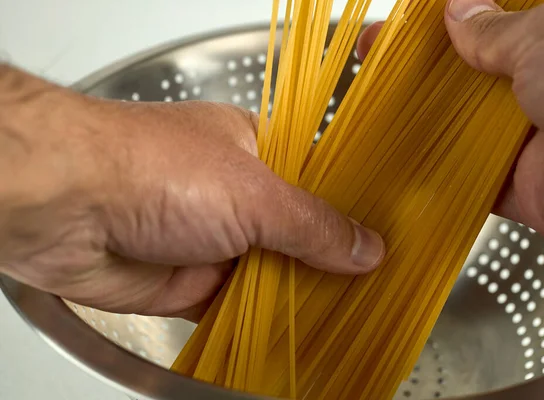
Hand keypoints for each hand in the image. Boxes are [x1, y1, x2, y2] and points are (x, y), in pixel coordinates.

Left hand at [0, 65, 383, 319]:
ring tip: (349, 315)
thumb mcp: (253, 193)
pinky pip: (236, 305)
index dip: (348, 207)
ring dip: (296, 293)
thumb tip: (364, 247)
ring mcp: (209, 238)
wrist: (62, 205)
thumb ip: (312, 226)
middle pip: (293, 231)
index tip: (382, 236)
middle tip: (373, 285)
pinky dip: (261, 320)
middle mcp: (232, 193)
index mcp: (253, 149)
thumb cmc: (148, 168)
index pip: (316, 179)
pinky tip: (297, 335)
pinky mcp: (186, 280)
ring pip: (268, 271)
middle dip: (326, 258)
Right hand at [357, 0, 543, 261]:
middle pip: (472, 74)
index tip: (403, 22)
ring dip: (426, 122)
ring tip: (376, 113)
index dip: (442, 18)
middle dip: (423, 70)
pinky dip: (443, 178)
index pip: (489, 19)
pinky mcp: (529, 185)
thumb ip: (495, 29)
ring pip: (467, 126)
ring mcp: (539, 135)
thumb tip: (461, 10)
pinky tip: (406, 167)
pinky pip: (474, 180)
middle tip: (375, 63)